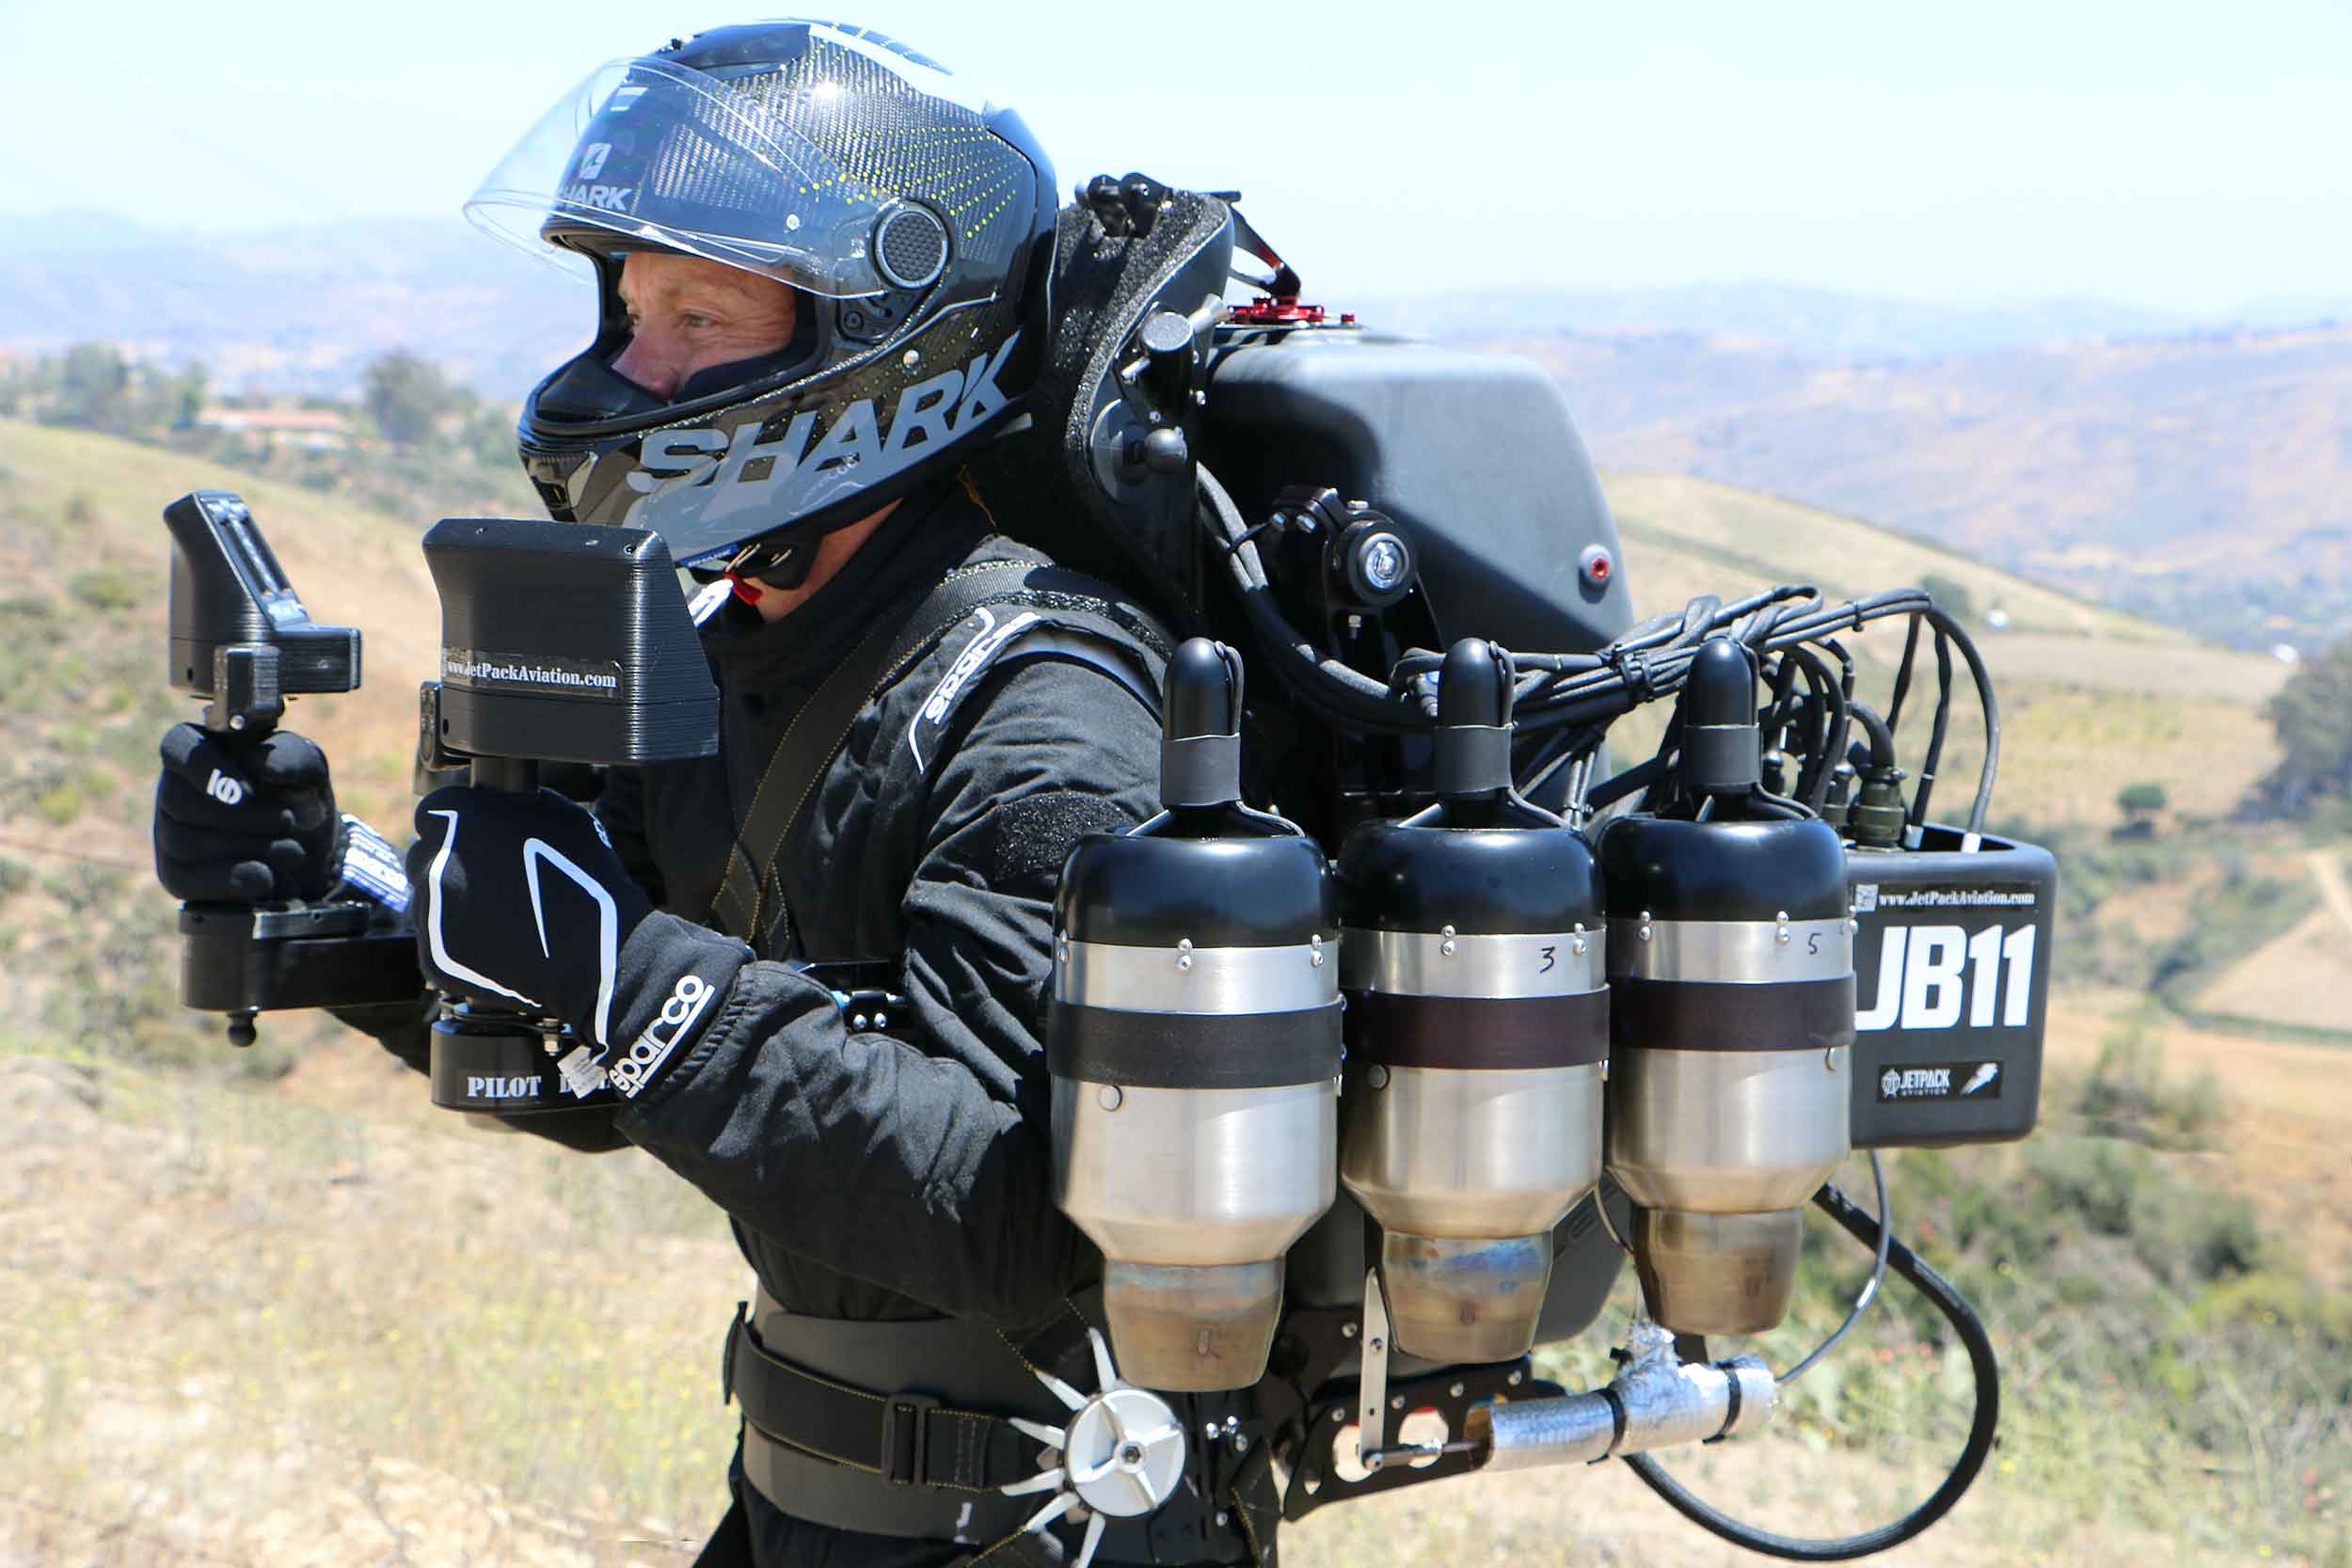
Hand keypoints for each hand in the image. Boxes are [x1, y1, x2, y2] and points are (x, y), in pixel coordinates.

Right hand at [154, 724, 340, 902]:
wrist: (310, 851)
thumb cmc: (298, 796)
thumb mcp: (308, 769)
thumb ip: (292, 757)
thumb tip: (268, 767)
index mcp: (202, 748)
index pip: (178, 745)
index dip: (206, 768)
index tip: (247, 793)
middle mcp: (174, 789)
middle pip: (179, 801)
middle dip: (244, 818)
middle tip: (288, 822)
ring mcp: (169, 833)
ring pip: (184, 841)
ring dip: (249, 848)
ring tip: (293, 851)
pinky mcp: (176, 874)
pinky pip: (187, 879)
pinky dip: (232, 880)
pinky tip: (265, 879)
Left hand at [406, 785, 655, 1048]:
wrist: (597, 956)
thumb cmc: (587, 880)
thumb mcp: (563, 817)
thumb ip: (515, 805)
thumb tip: (500, 805)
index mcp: (460, 817)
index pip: (435, 811)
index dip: (457, 825)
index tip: (478, 839)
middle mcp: (435, 861)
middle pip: (426, 855)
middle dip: (452, 863)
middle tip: (495, 881)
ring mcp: (431, 912)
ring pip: (430, 899)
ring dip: (456, 902)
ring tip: (503, 915)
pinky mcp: (435, 956)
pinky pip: (438, 939)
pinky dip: (461, 940)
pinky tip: (499, 940)